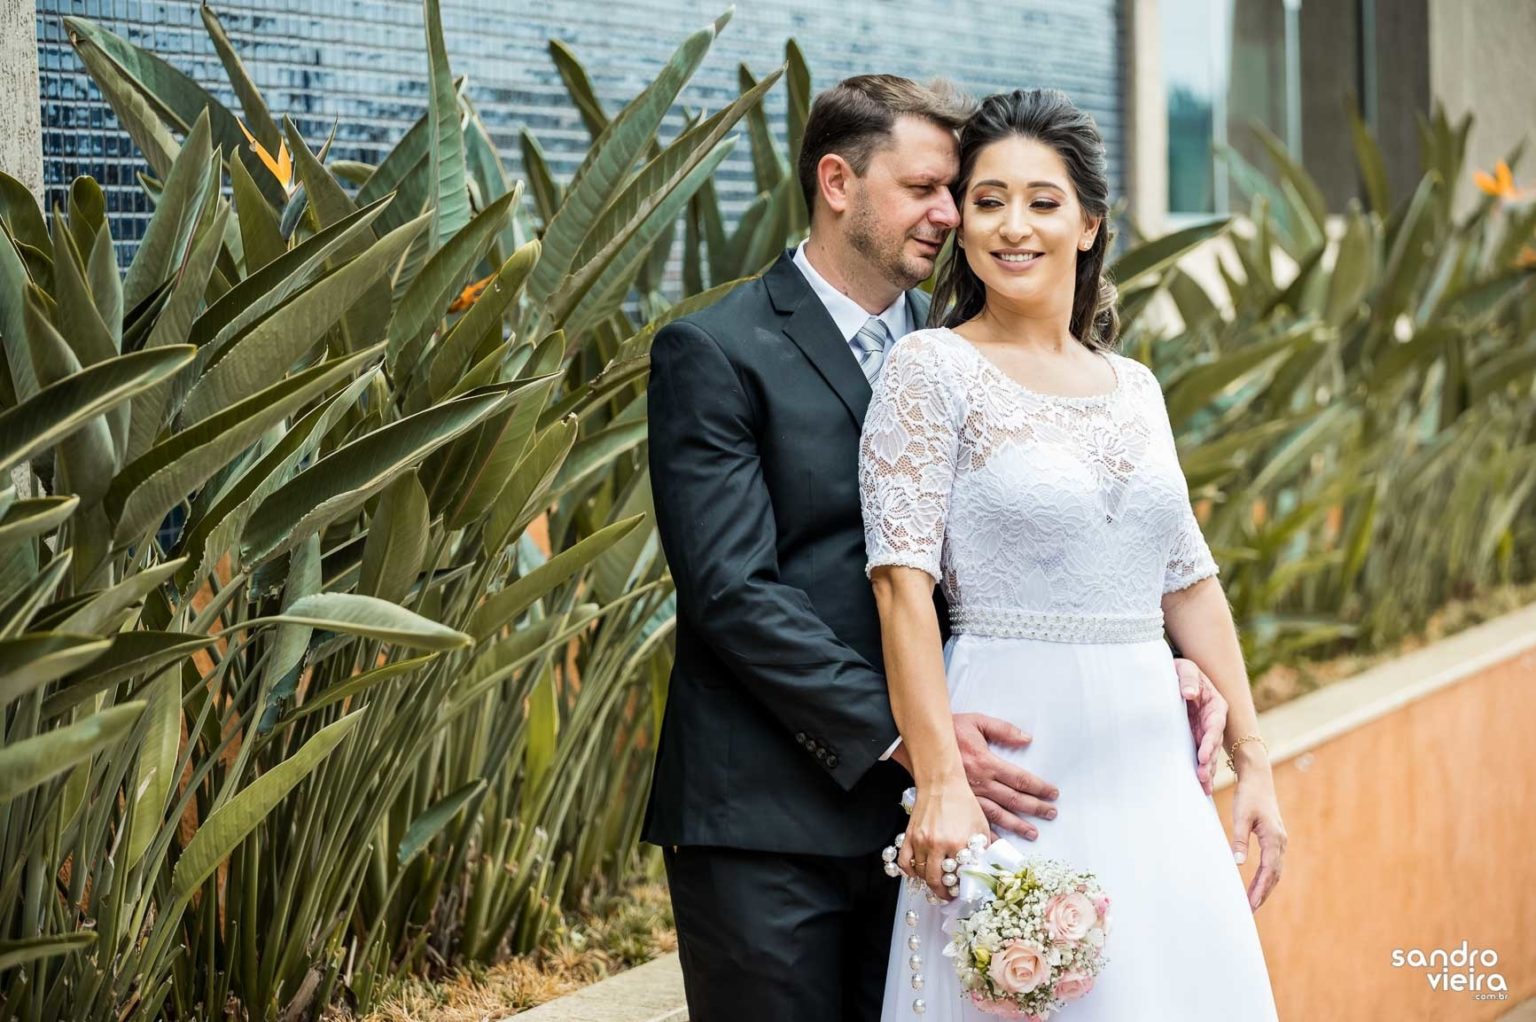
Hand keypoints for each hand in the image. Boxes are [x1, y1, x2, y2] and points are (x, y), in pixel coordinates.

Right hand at [891, 713, 1057, 838]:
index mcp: (986, 761)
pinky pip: (974, 822)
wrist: (921, 742)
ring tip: (1033, 833)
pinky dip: (987, 834)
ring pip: (997, 814)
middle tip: (1051, 813)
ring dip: (1016, 825)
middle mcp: (979, 782)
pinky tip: (998, 843)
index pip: (1020, 778)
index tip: (1053, 793)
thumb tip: (1027, 739)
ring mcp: (967, 796)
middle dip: (1035, 808)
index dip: (1039, 787)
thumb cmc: (950, 730)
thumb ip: (1003, 730)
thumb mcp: (977, 721)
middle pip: (1013, 799)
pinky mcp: (956, 804)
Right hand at [897, 778, 989, 901]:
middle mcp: (939, 845)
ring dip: (928, 882)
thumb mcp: (981, 826)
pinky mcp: (909, 836)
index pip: (959, 878)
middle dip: (943, 893)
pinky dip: (910, 872)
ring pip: (921, 874)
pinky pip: (904, 862)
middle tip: (948, 895)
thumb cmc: (963, 803)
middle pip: (937, 881)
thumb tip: (984, 869)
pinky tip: (918, 872)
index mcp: (959, 843)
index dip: (960, 888)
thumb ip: (983, 849)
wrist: (942, 783)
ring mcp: (921, 841)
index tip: (962, 892)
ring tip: (936, 883)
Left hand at [1173, 658, 1226, 795]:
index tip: (1202, 756)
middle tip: (1202, 778)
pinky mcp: (1193, 737)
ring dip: (1206, 770)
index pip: (1215, 726)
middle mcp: (1213, 721)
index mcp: (1215, 706)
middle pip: (1213, 744)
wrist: (1173, 674)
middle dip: (1209, 762)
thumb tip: (1189, 693)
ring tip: (1203, 787)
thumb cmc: (1181, 670)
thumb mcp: (1186, 669)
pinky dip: (1199, 768)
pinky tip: (1199, 786)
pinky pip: (1197, 754)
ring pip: (1208, 753)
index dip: (1209, 741)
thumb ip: (1188, 679)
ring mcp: (1203, 731)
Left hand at [1230, 763, 1286, 910]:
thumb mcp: (1241, 816)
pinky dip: (1266, 877)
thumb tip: (1238, 862)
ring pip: (1275, 871)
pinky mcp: (1275, 839)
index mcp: (1274, 838)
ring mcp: (1280, 841)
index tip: (1250, 904)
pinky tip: (1257, 885)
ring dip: (1265, 888)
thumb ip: (1239, 839)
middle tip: (1250, 911)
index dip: (1259, 890)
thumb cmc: (1248, 796)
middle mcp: (1281, 842)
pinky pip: (1273, 863)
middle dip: (1263, 894)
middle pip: (1274, 875)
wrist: (1258, 779)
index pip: (1268, 871)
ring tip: (1253, 903)